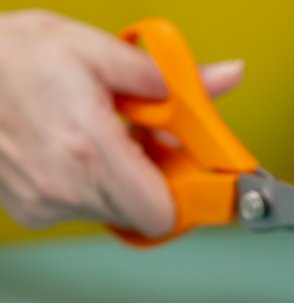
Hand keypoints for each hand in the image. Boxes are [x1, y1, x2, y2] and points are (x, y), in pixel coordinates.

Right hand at [0, 10, 243, 236]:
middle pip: (145, 214)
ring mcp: (46, 204)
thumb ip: (169, 76)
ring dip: (128, 182)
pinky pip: (87, 210)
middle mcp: (66, 187)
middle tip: (151, 142)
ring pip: (118, 213)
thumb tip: (224, 77)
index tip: (194, 172)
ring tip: (108, 139)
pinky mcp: (33, 211)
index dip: (187, 195)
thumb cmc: (13, 58)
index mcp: (89, 147)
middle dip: (160, 182)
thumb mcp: (95, 49)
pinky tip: (82, 152)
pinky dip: (97, 187)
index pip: (161, 212)